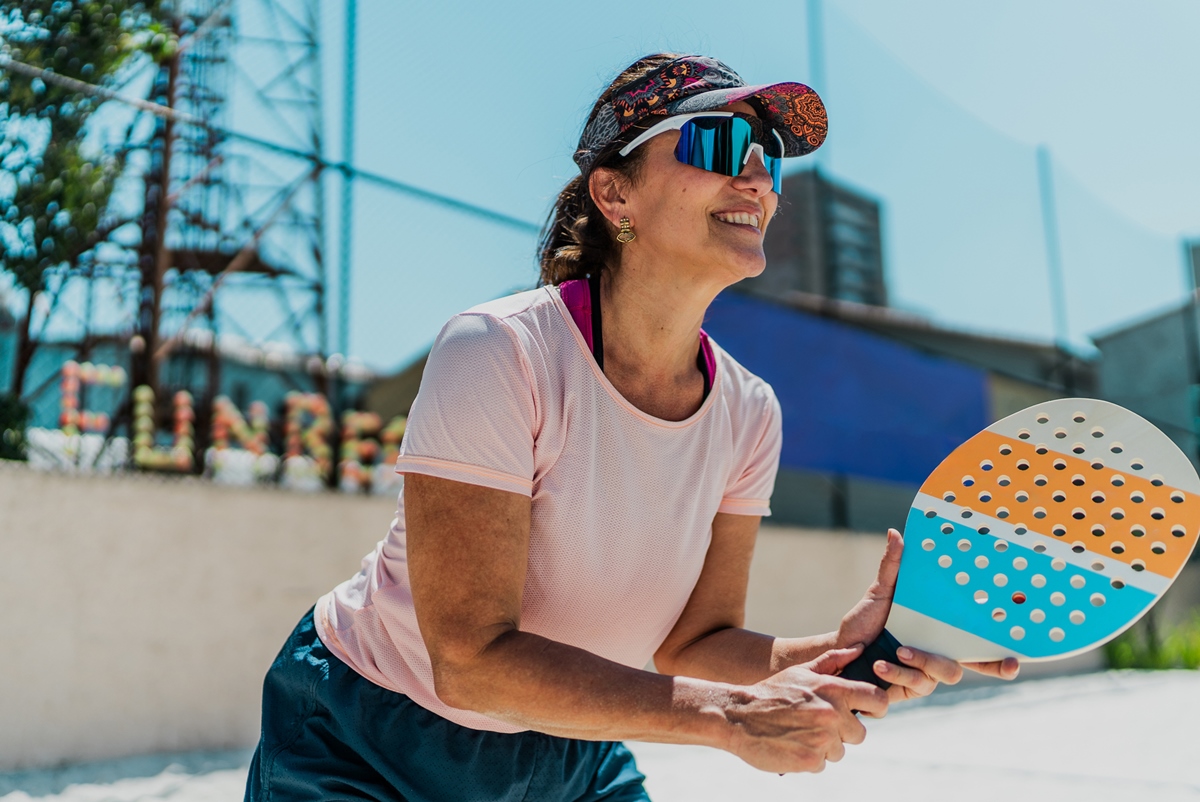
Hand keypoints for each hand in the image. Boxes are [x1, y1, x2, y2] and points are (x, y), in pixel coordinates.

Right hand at [723, 646, 887, 773]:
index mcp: (833, 690)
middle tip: (817, 724)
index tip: (866, 712)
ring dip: (824, 747)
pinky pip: (822, 764)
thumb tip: (860, 648)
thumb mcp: (801, 671)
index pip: (878, 700)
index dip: (876, 708)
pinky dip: (809, 758)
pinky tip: (792, 744)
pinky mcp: (810, 760)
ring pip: (839, 751)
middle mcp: (832, 714)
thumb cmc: (772, 691)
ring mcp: (822, 740)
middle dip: (842, 732)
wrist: (738, 715)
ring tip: (800, 733)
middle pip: (859, 733)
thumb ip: (833, 661)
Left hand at [838, 529, 1020, 698]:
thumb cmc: (864, 622)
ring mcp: (926, 674)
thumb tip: (896, 533)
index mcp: (939, 630)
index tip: (1022, 650)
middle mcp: (938, 652)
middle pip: (976, 662)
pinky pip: (918, 684)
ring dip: (925, 661)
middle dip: (995, 665)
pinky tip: (881, 664)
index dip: (1003, 647)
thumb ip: (892, 567)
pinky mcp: (910, 688)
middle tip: (1007, 665)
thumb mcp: (880, 593)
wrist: (840, 650)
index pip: (978, 639)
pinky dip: (900, 673)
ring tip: (901, 650)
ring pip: (948, 674)